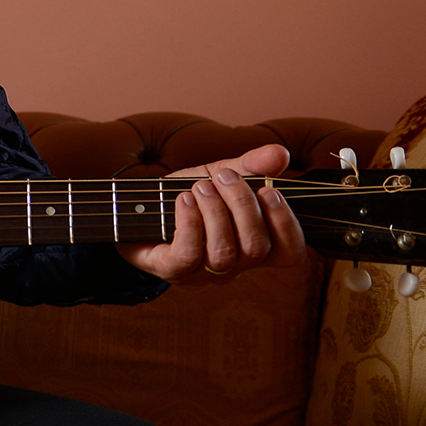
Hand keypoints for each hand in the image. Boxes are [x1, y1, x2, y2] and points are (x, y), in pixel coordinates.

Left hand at [118, 143, 310, 281]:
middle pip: (257, 247)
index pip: (289, 252)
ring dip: (215, 212)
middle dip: (243, 205)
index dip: (286, 224)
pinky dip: (190, 223)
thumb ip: (251, 165)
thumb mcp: (219, 173)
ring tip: (199, 187)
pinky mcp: (172, 270)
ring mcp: (203, 272)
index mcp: (252, 243)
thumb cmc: (185, 196)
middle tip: (223, 177)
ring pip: (225, 252)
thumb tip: (282, 153)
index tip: (268, 189)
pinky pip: (190, 255)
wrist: (136, 209)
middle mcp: (234, 264)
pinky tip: (183, 201)